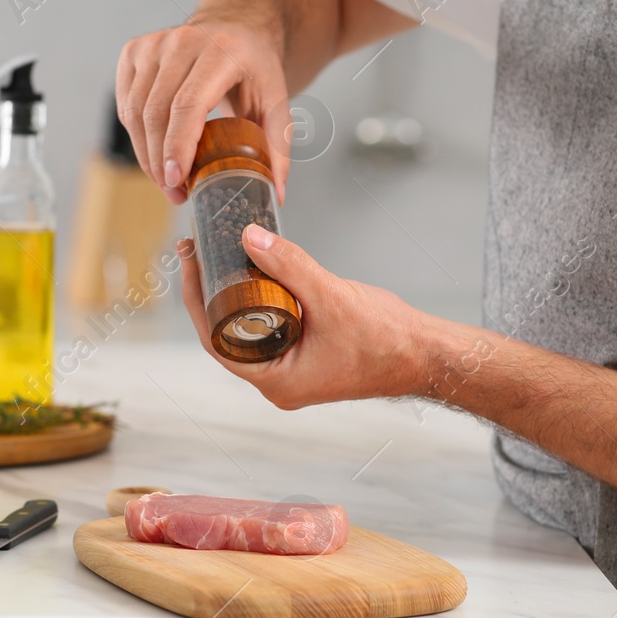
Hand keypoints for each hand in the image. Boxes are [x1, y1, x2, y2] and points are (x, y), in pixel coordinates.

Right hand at [116, 21, 292, 205]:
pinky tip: (154, 151)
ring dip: (146, 154)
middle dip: (160, 161)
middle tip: (175, 192)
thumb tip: (277, 194)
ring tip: (166, 180)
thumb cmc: (254, 67)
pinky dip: (136, 136)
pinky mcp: (133, 51)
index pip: (188, 104)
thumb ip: (277, 146)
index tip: (176, 180)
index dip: (178, 145)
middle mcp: (183, 41)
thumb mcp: (276, 101)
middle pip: (156, 112)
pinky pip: (126, 105)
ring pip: (134, 112)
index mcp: (222, 50)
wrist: (236, 26)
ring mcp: (153, 44)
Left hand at [177, 226, 431, 408]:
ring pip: (247, 328)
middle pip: (226, 333)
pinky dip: (258, 298)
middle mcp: (278, 380)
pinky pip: (270, 325)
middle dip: (208, 291)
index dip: (196, 299)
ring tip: (216, 254)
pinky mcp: (304, 354)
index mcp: (275, 380)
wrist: (427, 354)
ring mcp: (291, 368)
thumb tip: (249, 236)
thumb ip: (290, 266)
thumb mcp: (332, 296)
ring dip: (232, 292)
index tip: (190, 261)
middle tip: (196, 250)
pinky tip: (252, 269)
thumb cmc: (387, 339)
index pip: (215, 339)